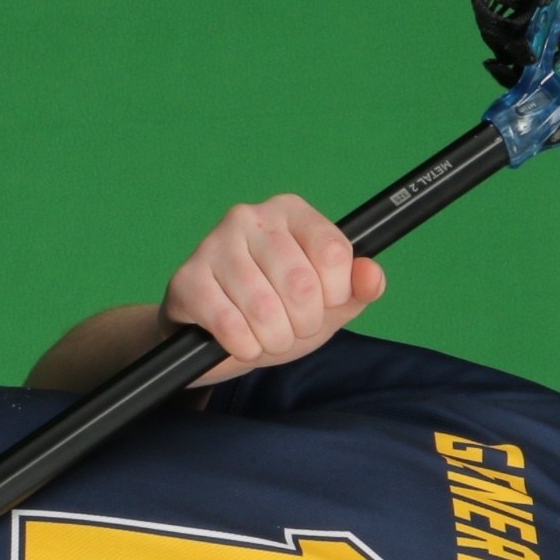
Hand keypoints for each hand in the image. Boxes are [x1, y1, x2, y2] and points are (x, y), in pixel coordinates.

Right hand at [163, 195, 384, 381]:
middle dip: (303, 324)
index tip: (324, 305)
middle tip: (292, 330)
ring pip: (264, 308)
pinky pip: (229, 324)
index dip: (336, 295)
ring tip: (267, 339)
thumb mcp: (327, 303)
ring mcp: (214, 244)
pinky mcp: (187, 279)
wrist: (214, 336)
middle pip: (301, 284)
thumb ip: (357, 289)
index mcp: (291, 212)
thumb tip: (372, 276)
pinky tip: (242, 344)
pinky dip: (244, 347)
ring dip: (273, 340)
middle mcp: (251, 217)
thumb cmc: (277, 311)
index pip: (334, 253)